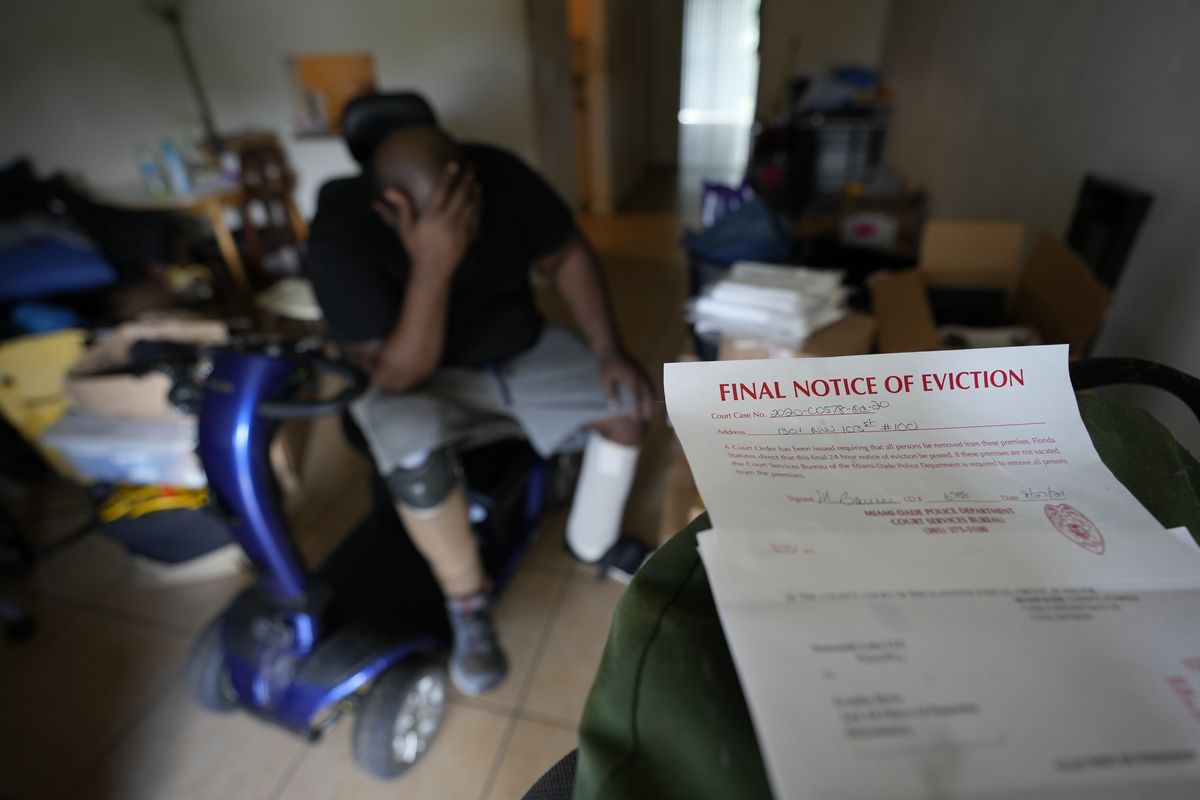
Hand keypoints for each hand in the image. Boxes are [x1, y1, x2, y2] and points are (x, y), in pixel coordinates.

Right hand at [373, 163, 480, 283]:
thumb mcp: (405, 228)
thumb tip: (388, 190)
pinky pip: (476, 218)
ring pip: (471, 205)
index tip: (453, 164)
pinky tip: (479, 199)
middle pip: (460, 195)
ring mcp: (459, 230)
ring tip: (475, 182)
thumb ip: (401, 207)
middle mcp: (447, 222)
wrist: (432, 271)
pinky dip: (479, 206)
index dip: (448, 176)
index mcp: (431, 217)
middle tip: (471, 168)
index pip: (442, 192)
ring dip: (474, 192)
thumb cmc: (416, 248)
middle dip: (466, 180)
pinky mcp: (468, 237)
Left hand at [598, 350, 654, 422]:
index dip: (637, 409)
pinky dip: (652, 394)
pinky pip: (651, 385)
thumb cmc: (607, 365)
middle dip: (648, 408)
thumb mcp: (606, 380)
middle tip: (646, 419)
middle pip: (648, 395)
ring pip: (652, 390)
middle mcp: (640, 376)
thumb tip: (615, 408)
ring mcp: (643, 373)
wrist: (612, 349)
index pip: (636, 397)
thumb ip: (611, 394)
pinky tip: (649, 401)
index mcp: (631, 378)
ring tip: (649, 412)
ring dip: (652, 401)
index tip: (636, 420)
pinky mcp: (643, 372)